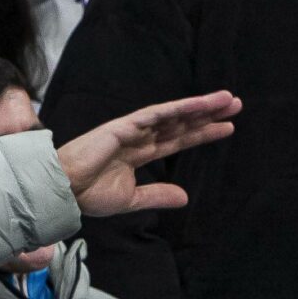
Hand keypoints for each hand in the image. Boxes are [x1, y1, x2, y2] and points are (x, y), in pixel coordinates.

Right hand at [56, 91, 242, 217]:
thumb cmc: (86, 195)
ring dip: (200, 106)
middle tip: (235, 104)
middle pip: (180, 122)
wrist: (62, 192)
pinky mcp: (123, 126)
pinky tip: (200, 105)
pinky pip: (157, 114)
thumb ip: (157, 195)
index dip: (202, 133)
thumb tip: (185, 197)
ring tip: (227, 99)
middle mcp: (137, 137)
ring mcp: (131, 129)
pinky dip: (179, 108)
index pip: (177, 139)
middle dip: (208, 114)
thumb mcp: (131, 199)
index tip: (227, 128)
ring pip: (173, 114)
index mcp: (138, 153)